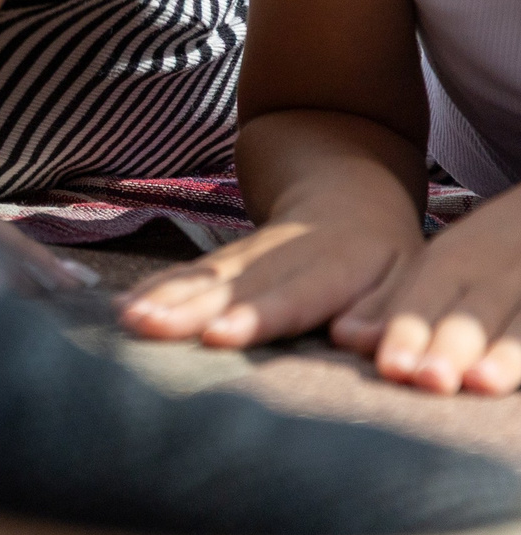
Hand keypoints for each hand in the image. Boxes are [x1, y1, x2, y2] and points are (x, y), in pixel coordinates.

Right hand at [119, 214, 418, 351]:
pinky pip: (187, 275)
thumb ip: (385, 312)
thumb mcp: (407, 281)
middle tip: (146, 325)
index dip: (254, 316)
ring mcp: (244, 257)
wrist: (345, 195)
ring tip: (127, 318)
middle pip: (229, 286)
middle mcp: (279, 257)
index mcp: (333, 266)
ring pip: (201, 278)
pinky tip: (126, 306)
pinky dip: (155, 289)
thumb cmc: (386, 257)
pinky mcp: (222, 263)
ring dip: (161, 298)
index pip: (290, 295)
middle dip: (186, 308)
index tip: (219, 335)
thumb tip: (356, 339)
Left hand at [333, 188, 520, 394]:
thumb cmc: (483, 252)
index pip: (427, 296)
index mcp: (458, 260)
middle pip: (474, 311)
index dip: (409, 331)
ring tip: (481, 382)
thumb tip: (343, 336)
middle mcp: (498, 270)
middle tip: (430, 379)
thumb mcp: (439, 266)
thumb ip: (394, 305)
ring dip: (504, 355)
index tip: (391, 366)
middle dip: (450, 345)